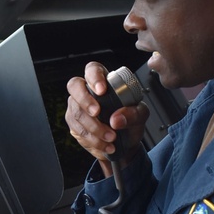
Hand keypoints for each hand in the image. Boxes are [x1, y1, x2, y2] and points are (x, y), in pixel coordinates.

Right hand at [65, 61, 148, 175]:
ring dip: (94, 127)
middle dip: (85, 100)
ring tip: (111, 137)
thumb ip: (133, 114)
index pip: (93, 69)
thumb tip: (116, 119)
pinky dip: (93, 139)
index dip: (94, 77)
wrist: (124, 144)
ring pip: (76, 112)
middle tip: (97, 112)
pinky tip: (105, 144)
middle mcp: (87, 91)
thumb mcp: (140, 116)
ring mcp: (77, 107)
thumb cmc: (130, 122)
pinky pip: (78, 129)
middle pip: (74, 86)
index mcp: (104, 82)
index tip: (101, 90)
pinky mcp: (74, 123)